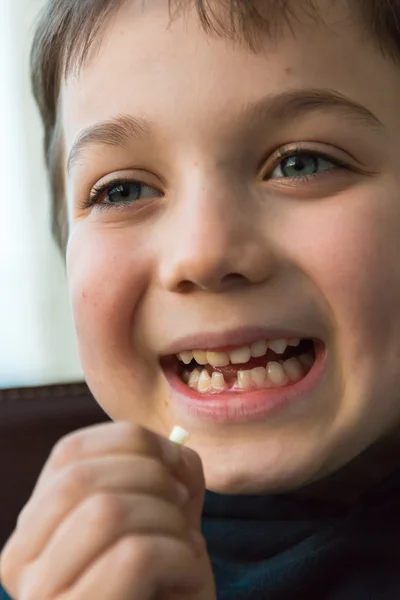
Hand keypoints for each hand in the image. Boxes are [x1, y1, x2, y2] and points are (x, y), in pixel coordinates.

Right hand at [0, 422, 215, 599]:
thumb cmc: (164, 578)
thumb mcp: (162, 512)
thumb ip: (165, 471)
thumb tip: (174, 450)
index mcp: (35, 525)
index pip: (68, 452)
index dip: (131, 441)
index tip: (175, 459)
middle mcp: (21, 560)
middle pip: (82, 477)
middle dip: (152, 476)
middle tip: (184, 503)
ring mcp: (41, 596)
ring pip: (106, 511)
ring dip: (168, 518)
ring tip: (188, 545)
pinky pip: (134, 557)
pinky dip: (180, 555)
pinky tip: (190, 575)